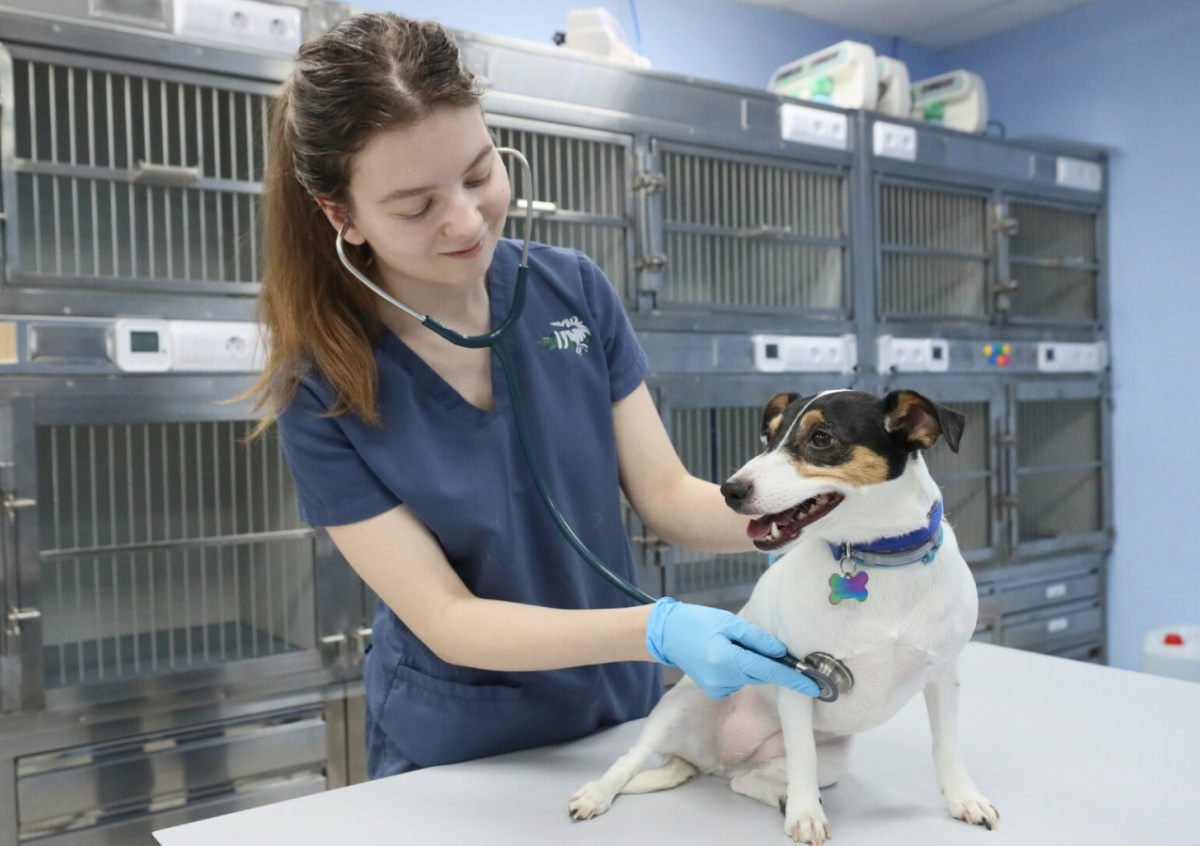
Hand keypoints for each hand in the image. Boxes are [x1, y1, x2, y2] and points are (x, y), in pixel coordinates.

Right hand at [644, 597, 819, 699]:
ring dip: (752, 663)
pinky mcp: (715, 691)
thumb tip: (781, 653)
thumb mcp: (728, 622)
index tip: (814, 686)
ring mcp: (718, 688)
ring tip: (732, 644)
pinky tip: (723, 655)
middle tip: (767, 646)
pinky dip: (739, 668)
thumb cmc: (699, 622)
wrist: (668, 635)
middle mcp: (723, 679)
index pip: (767, 670)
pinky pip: (739, 680)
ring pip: (750, 677)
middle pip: (761, 674)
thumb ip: (756, 638)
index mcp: (726, 659)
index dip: (792, 678)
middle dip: (771, 664)